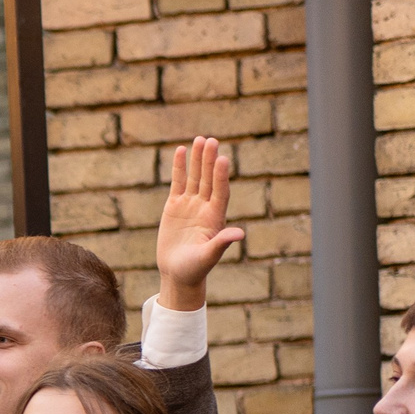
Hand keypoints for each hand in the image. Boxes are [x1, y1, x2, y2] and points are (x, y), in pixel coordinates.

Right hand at [156, 136, 243, 312]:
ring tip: (199, 140)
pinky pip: (178, 183)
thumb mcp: (208, 257)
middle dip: (209, 160)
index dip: (221, 176)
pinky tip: (181, 151)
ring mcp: (190, 205)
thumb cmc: (195, 268)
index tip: (222, 159)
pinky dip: (179, 167)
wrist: (178, 273)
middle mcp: (205, 207)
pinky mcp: (174, 206)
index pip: (220, 191)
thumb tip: (240, 234)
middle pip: (208, 179)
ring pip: (195, 177)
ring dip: (197, 159)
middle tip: (211, 140)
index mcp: (215, 217)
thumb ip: (222, 243)